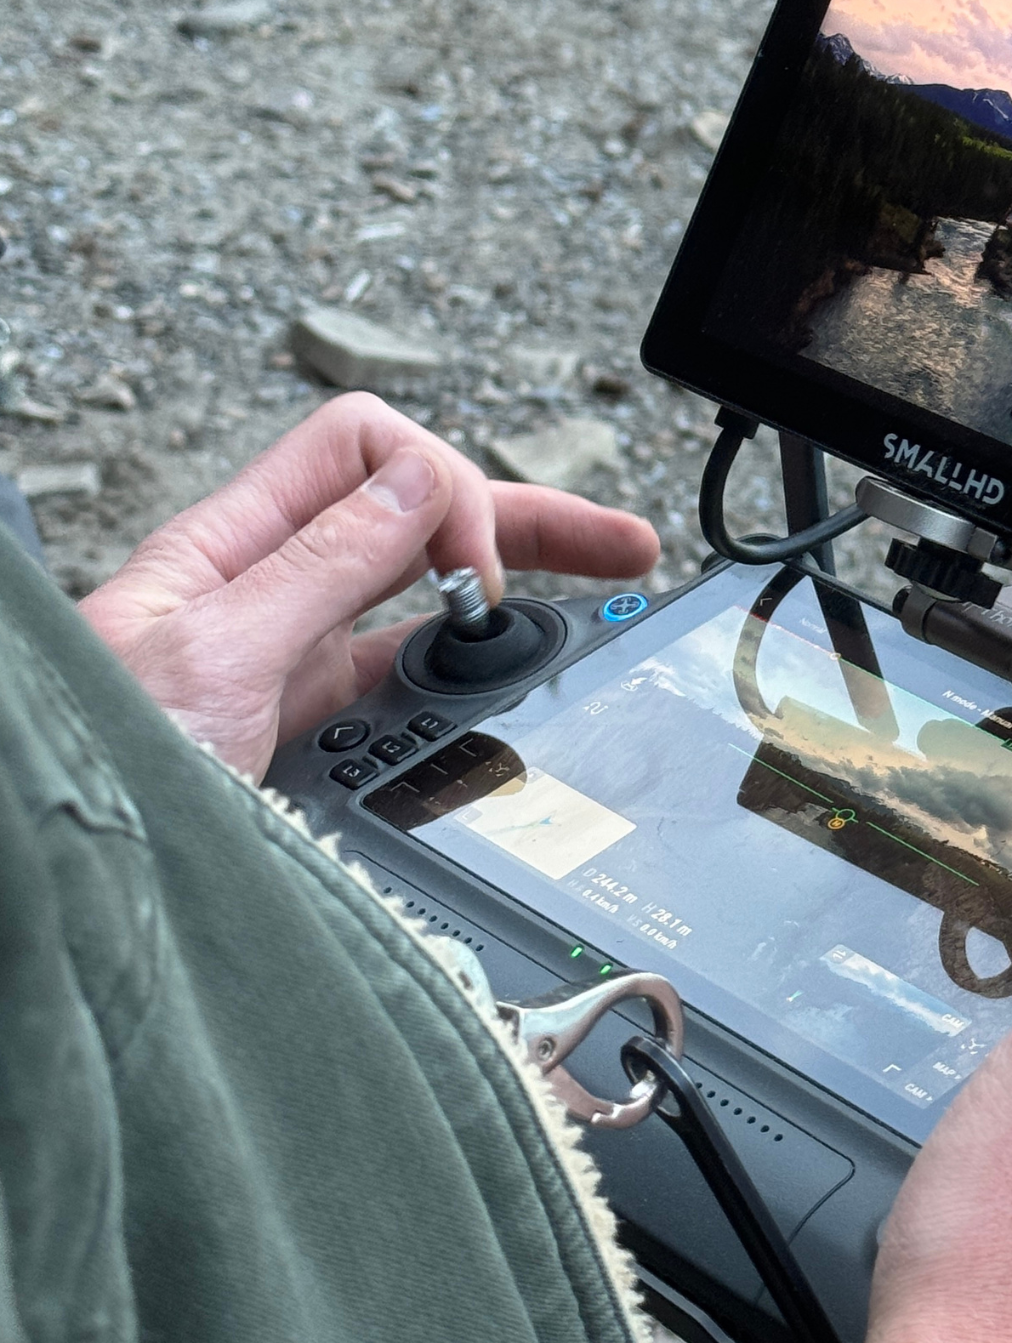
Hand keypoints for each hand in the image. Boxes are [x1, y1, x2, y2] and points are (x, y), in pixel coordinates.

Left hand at [79, 393, 659, 780]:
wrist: (55, 894)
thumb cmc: (89, 772)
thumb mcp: (209, 658)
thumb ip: (320, 566)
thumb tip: (422, 484)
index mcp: (229, 545)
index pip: (362, 448)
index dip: (435, 486)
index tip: (470, 573)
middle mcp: (263, 587)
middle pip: (415, 514)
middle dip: (523, 518)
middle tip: (624, 545)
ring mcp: (285, 654)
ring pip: (419, 591)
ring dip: (508, 582)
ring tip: (596, 594)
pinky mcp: (299, 724)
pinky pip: (401, 669)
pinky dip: (464, 662)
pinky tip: (509, 672)